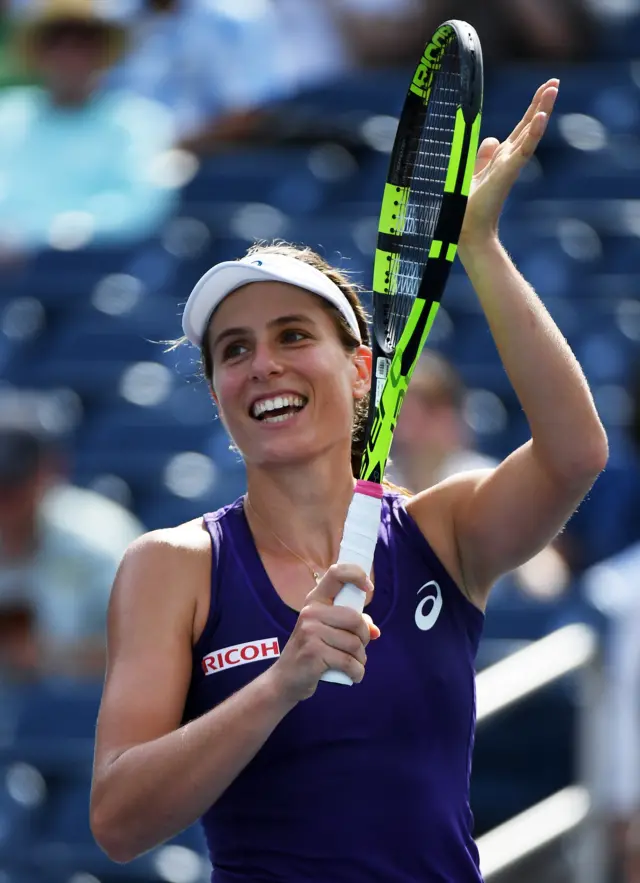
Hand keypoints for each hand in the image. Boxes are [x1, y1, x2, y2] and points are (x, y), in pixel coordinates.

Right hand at [270, 564, 379, 702]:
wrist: (286, 679)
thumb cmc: (312, 652)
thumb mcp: (327, 632)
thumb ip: (351, 626)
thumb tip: (375, 630)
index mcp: (315, 600)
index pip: (336, 573)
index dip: (357, 575)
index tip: (369, 587)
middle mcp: (311, 612)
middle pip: (355, 619)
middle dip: (364, 637)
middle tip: (359, 649)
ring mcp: (310, 632)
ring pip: (354, 643)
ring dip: (360, 658)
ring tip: (353, 664)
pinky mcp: (313, 653)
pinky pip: (348, 662)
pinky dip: (357, 672)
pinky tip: (354, 675)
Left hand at [460, 79, 558, 248]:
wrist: (468, 230)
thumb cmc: (469, 207)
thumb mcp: (473, 172)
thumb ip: (482, 156)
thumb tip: (492, 138)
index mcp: (501, 158)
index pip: (520, 128)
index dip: (531, 109)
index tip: (543, 89)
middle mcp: (509, 159)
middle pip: (528, 125)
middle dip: (541, 102)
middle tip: (555, 82)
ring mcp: (510, 165)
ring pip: (530, 133)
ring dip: (542, 110)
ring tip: (553, 89)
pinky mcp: (508, 172)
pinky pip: (524, 150)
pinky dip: (533, 133)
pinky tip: (542, 116)